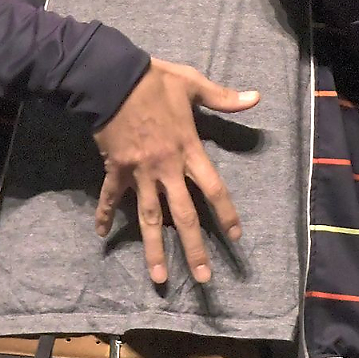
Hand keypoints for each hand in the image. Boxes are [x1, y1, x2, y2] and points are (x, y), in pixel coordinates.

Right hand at [92, 58, 259, 285]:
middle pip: (183, 215)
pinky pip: (111, 196)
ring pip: (149, 217)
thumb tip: (256, 98)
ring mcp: (139, 172)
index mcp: (188, 149)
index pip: (214, 188)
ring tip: (159, 277)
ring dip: (154, 249)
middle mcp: (166, 168)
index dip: (226, 213)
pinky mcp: (116, 169)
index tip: (235, 237)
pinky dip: (105, 214)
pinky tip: (102, 235)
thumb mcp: (191, 84)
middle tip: (203, 278)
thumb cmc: (153, 81)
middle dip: (194, 249)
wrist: (110, 79)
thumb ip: (222, 98)